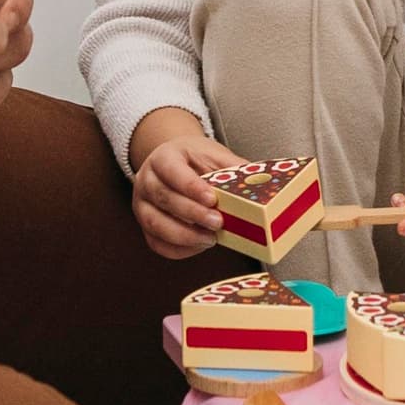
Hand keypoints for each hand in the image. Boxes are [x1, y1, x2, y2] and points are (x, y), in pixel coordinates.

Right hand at [126, 108, 243, 260]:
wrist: (171, 161)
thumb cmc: (193, 159)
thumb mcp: (212, 154)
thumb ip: (233, 168)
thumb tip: (264, 181)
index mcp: (163, 158)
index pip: (172, 171)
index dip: (191, 187)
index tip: (212, 199)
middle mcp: (146, 180)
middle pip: (164, 199)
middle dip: (193, 214)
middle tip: (218, 223)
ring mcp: (141, 204)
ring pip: (156, 224)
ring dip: (184, 236)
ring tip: (210, 239)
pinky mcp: (145, 225)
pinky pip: (156, 243)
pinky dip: (178, 249)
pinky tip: (199, 246)